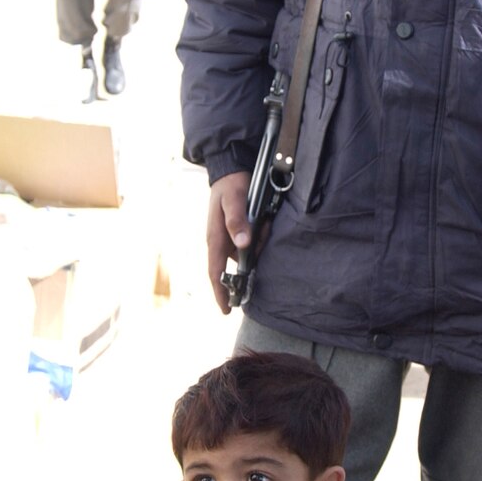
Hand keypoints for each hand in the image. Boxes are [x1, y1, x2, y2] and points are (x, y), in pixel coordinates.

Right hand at [207, 170, 252, 314]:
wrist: (230, 170)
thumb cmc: (230, 186)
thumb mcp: (233, 199)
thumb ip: (236, 220)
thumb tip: (242, 244)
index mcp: (215, 237)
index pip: (215, 271)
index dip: (220, 292)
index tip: (226, 310)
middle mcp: (220, 241)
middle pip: (229, 270)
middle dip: (240, 280)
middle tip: (254, 288)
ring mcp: (228, 237)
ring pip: (243, 257)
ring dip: (255, 256)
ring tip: (265, 234)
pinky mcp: (237, 232)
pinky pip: (249, 246)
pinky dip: (258, 245)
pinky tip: (266, 232)